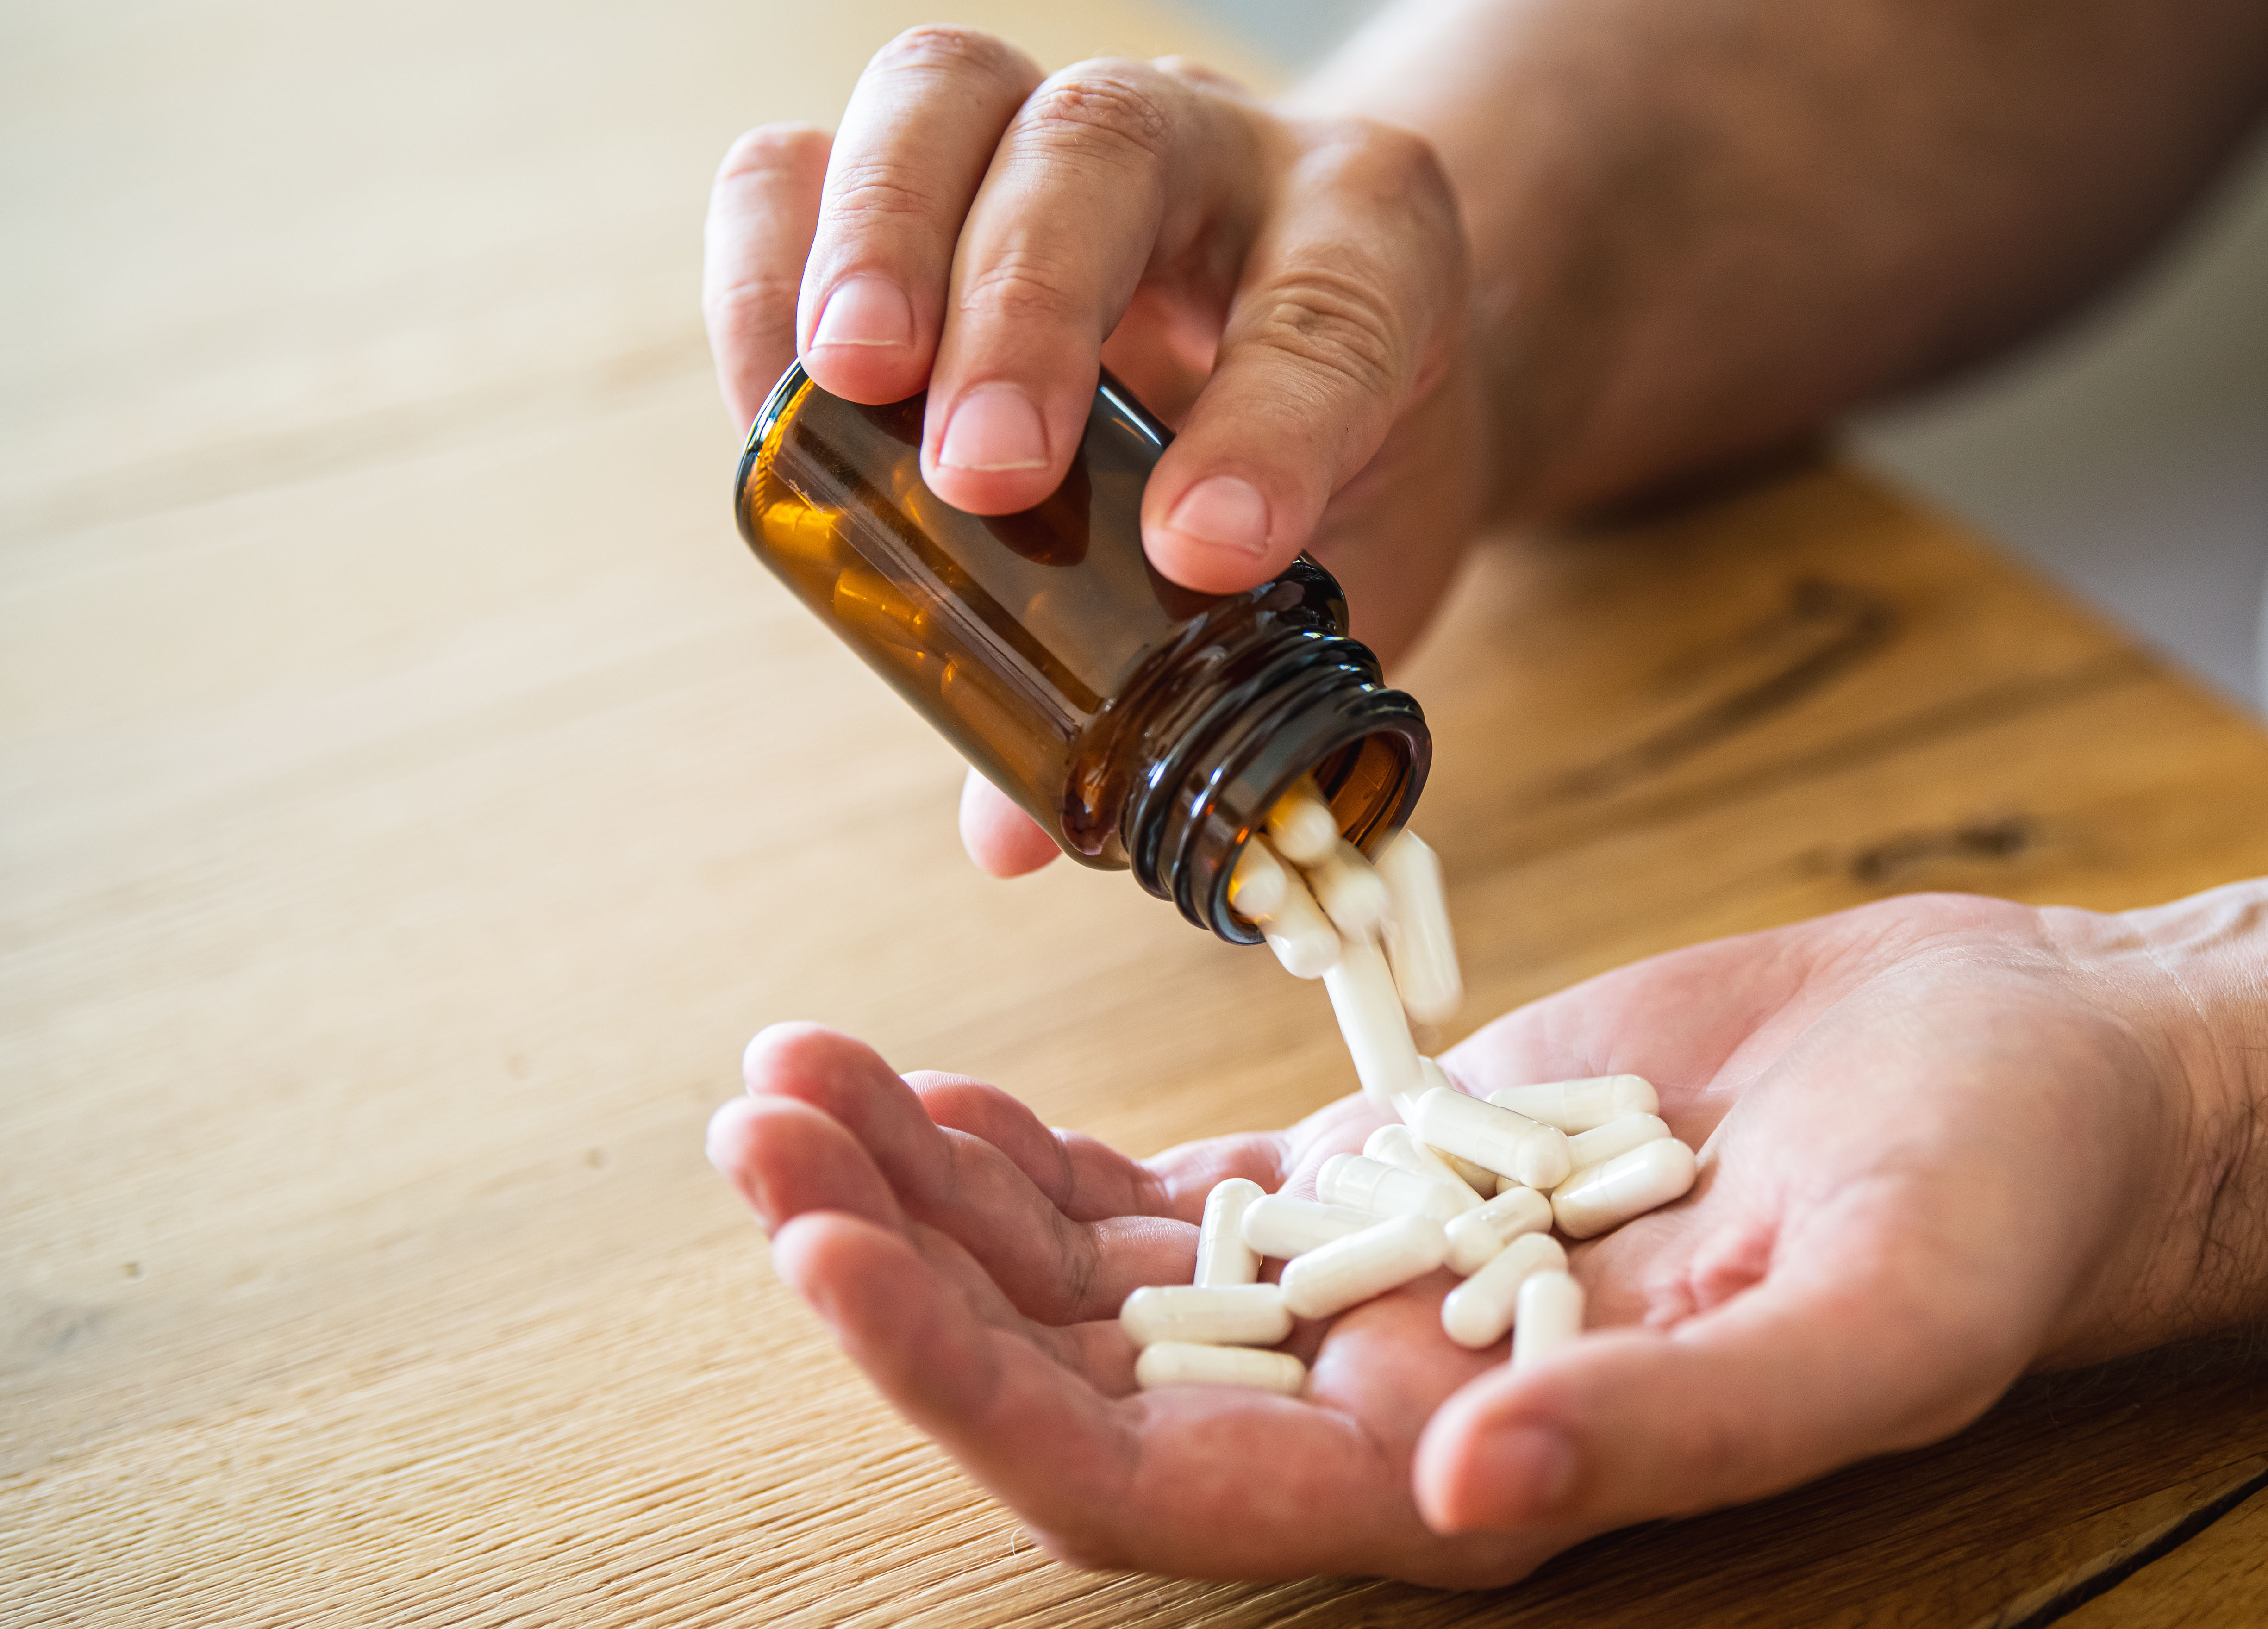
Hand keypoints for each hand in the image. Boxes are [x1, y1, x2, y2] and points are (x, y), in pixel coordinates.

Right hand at [701, 30, 1490, 877]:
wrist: (1346, 337)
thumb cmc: (1348, 459)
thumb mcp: (1348, 572)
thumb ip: (1218, 687)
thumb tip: (1016, 834)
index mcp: (1370, 240)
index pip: (1331, 307)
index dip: (1272, 428)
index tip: (1207, 553)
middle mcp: (1219, 147)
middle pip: (1108, 146)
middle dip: (1032, 307)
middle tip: (986, 475)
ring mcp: (1065, 129)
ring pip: (951, 97)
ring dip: (876, 241)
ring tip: (843, 387)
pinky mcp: (931, 160)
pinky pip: (812, 152)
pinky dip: (769, 259)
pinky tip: (770, 395)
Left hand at [705, 894, 2220, 1581]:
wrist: (2032, 1078)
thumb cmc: (1995, 1211)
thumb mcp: (1873, 1321)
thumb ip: (1676, 1430)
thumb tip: (1464, 1500)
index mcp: (1467, 1477)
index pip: (1153, 1481)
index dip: (970, 1392)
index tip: (828, 1250)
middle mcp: (1384, 1407)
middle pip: (1073, 1375)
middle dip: (896, 1267)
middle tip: (756, 1124)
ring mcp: (1369, 1285)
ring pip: (1087, 1276)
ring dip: (930, 1191)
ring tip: (789, 1079)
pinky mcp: (1387, 1169)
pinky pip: (1162, 1189)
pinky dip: (1034, 1144)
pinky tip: (933, 1087)